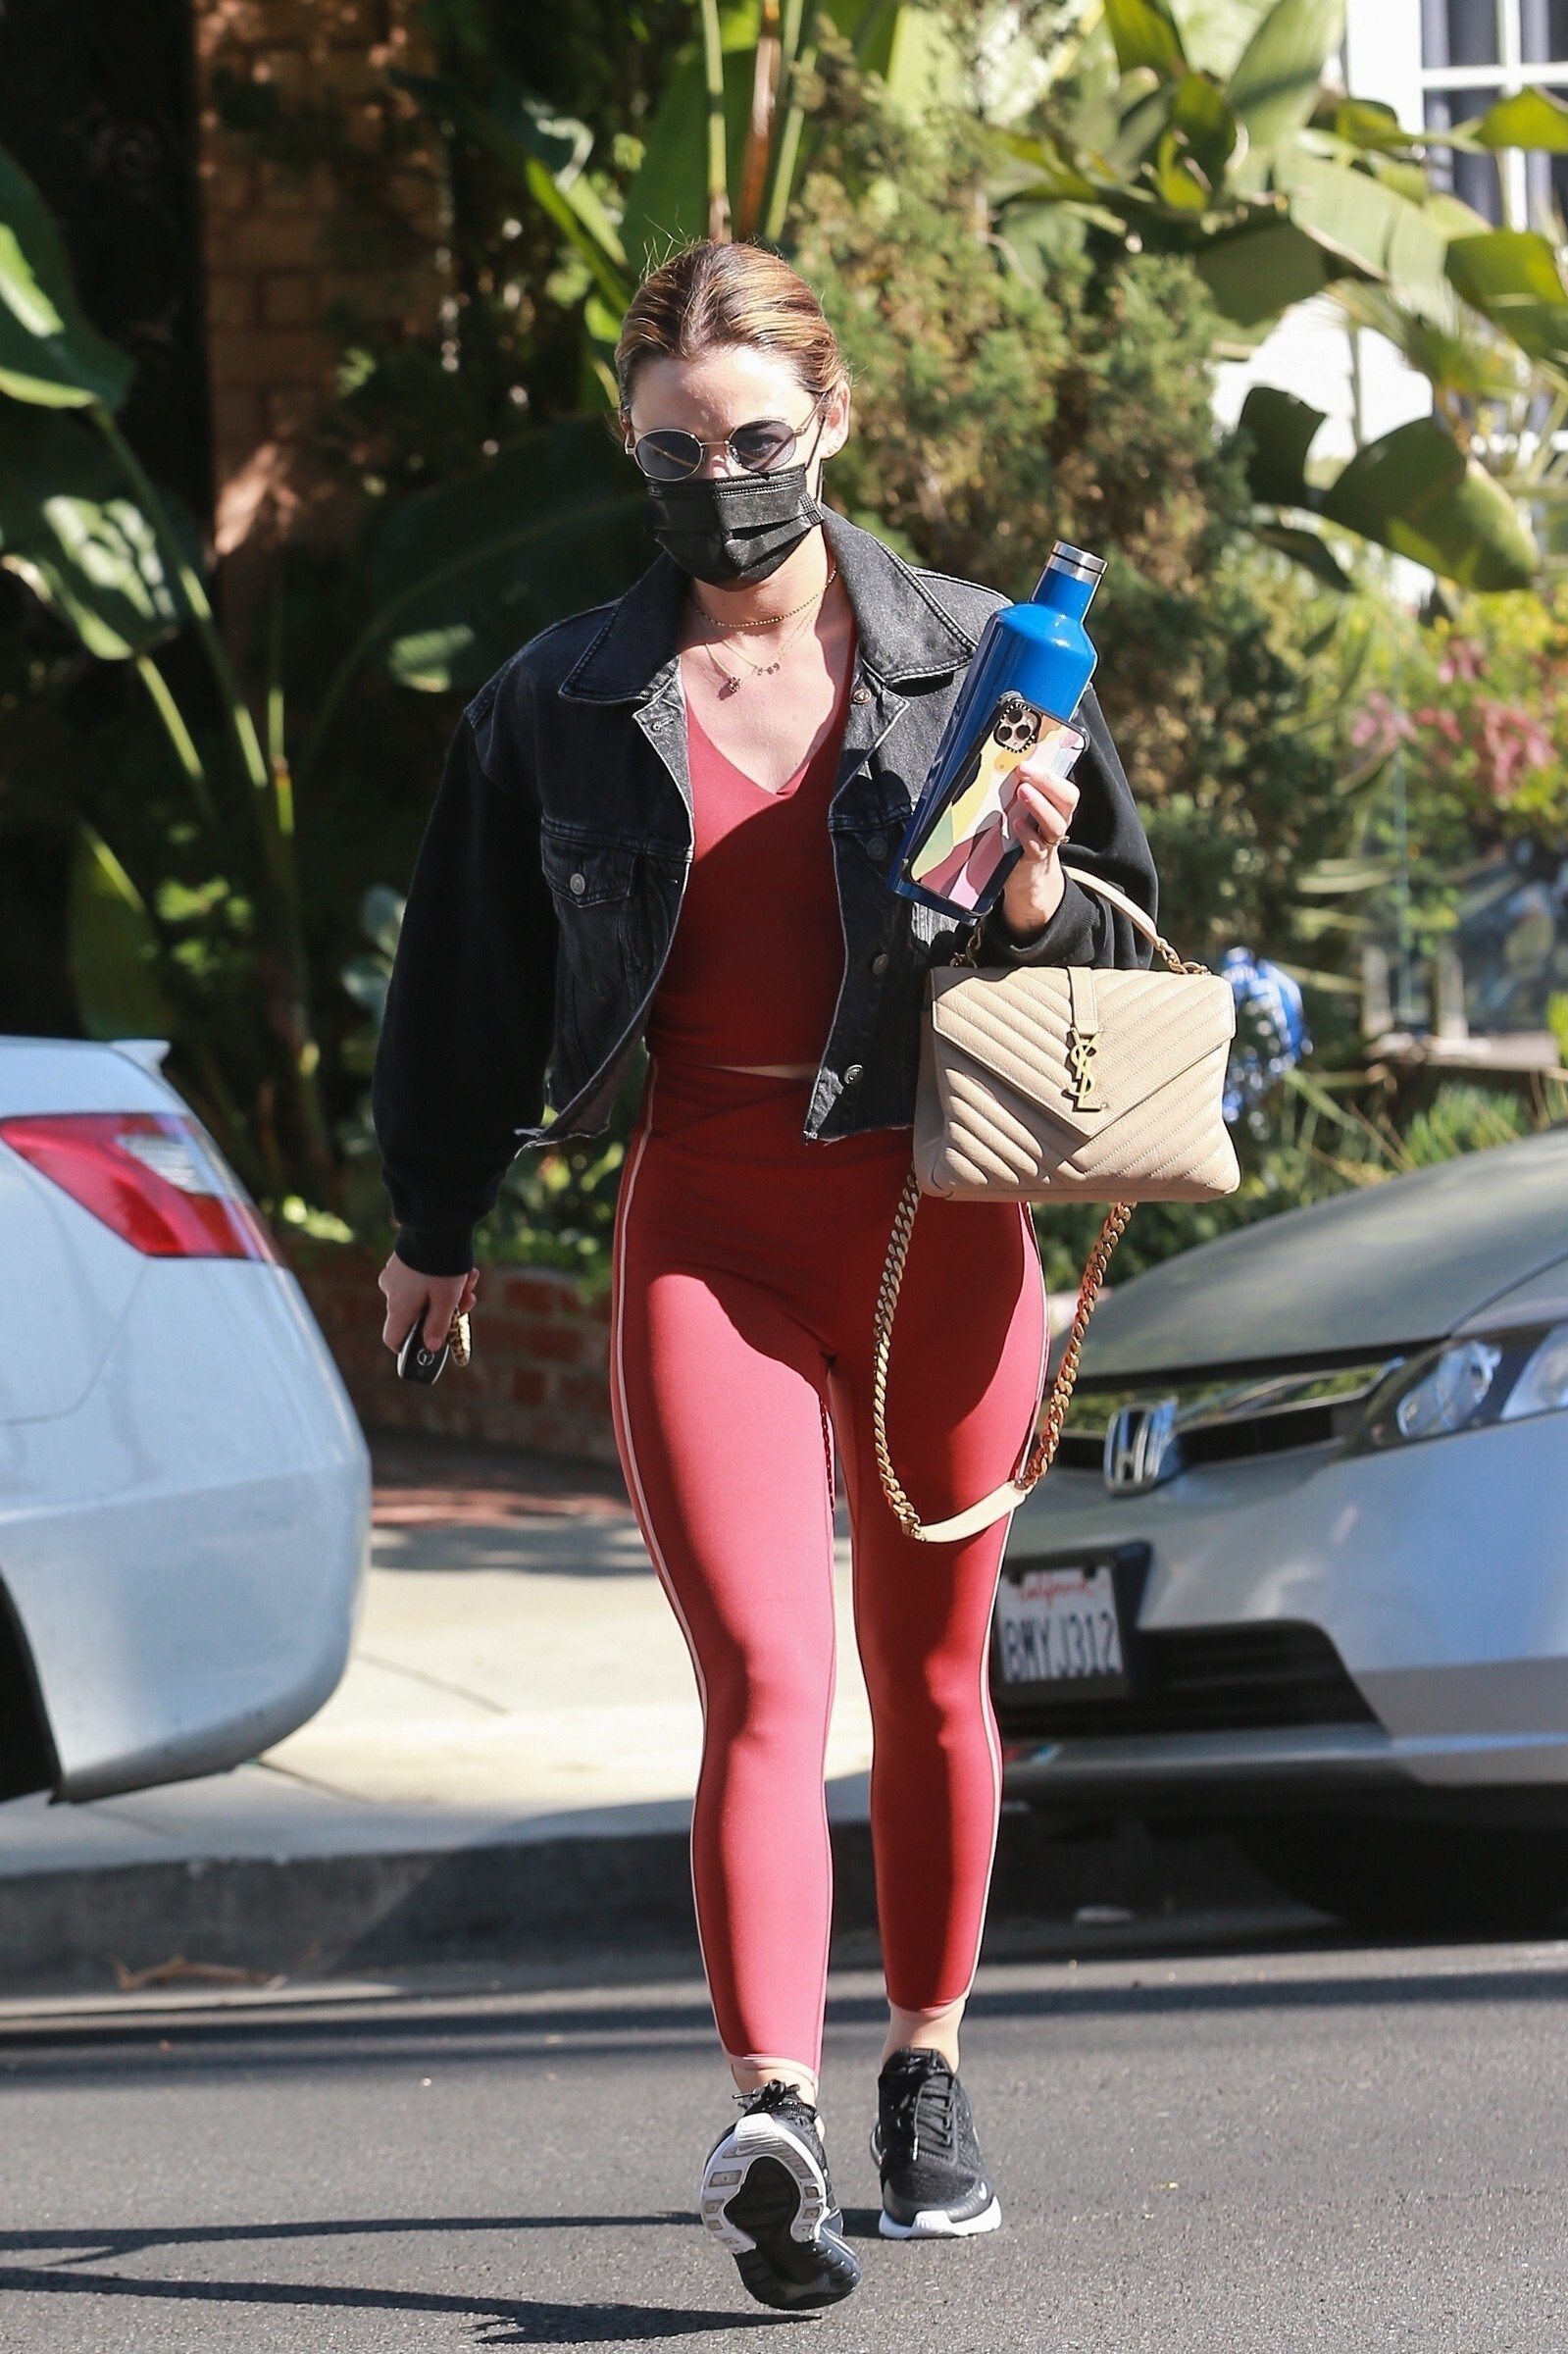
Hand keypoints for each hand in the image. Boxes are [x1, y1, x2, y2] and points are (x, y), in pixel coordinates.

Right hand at [378, 1256, 478, 1354]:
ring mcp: (395, 1273)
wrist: (437, 1223)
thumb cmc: (441, 1265)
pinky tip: (462, 1269)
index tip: (431, 1342)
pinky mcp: (404, 1259)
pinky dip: (440, 1277)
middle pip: (416, 1315)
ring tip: (470, 1279)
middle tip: (468, 1301)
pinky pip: (421, 1276)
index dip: (410, 1347)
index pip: (393, 1339)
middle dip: (445, 1311)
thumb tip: (431, 1347)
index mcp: (398, 1307)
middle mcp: (391, 1291)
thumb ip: (437, 1326)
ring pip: (423, 1294)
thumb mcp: (446, 1300)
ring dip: (448, 1292)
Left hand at [998, 756, 1080, 942]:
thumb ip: (1014, 793)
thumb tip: (992, 765)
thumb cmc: (1021, 837)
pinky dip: (1027, 835)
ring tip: (1022, 792)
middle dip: (1047, 781)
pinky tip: (1015, 824)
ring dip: (1039, 805)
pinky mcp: (1034, 860)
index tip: (1030, 757)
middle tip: (1024, 770)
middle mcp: (1056, 821)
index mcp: (1055, 806)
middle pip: (1066, 799)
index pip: (1064, 785)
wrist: (1027, 877)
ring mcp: (1047, 841)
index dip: (1051, 771)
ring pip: (1055, 822)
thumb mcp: (1020, 812)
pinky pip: (1037, 847)